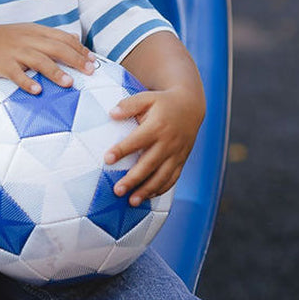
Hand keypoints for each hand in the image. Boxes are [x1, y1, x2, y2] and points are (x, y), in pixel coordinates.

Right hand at [0, 24, 96, 92]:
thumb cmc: (6, 39)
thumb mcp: (29, 32)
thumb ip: (51, 36)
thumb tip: (74, 38)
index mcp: (36, 32)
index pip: (62, 38)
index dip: (79, 49)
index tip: (93, 61)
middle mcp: (28, 40)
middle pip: (55, 48)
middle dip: (74, 60)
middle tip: (89, 71)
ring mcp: (15, 52)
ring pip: (38, 61)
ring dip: (55, 72)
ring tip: (69, 83)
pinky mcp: (3, 65)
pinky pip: (16, 74)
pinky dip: (26, 82)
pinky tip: (37, 91)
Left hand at [104, 85, 203, 205]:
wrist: (191, 106)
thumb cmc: (163, 103)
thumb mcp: (147, 98)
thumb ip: (129, 105)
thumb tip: (111, 114)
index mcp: (157, 126)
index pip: (137, 141)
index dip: (122, 150)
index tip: (107, 159)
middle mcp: (168, 142)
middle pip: (149, 164)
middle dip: (133, 179)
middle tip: (117, 190)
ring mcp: (176, 153)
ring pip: (162, 176)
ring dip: (147, 190)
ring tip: (131, 201)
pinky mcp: (181, 160)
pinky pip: (172, 178)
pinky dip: (161, 189)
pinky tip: (147, 197)